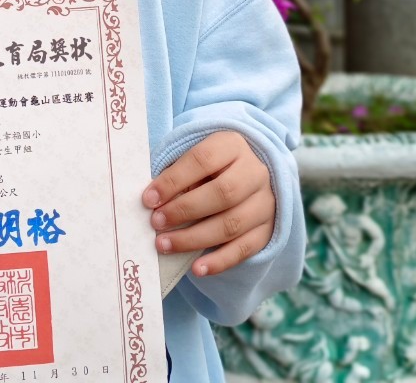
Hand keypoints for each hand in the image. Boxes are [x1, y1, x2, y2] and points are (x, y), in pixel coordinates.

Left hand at [143, 131, 274, 277]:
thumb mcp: (194, 159)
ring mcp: (265, 202)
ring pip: (232, 224)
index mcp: (233, 145)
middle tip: (155, 222)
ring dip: (194, 238)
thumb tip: (152, 201)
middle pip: (223, 193)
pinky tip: (197, 269)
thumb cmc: (208, 167)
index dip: (173, 180)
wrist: (247, 176)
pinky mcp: (268, 230)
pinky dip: (219, 261)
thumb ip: (177, 175)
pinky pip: (245, 249)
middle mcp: (255, 172)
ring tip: (164, 245)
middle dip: (184, 210)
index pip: (203, 160)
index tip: (148, 199)